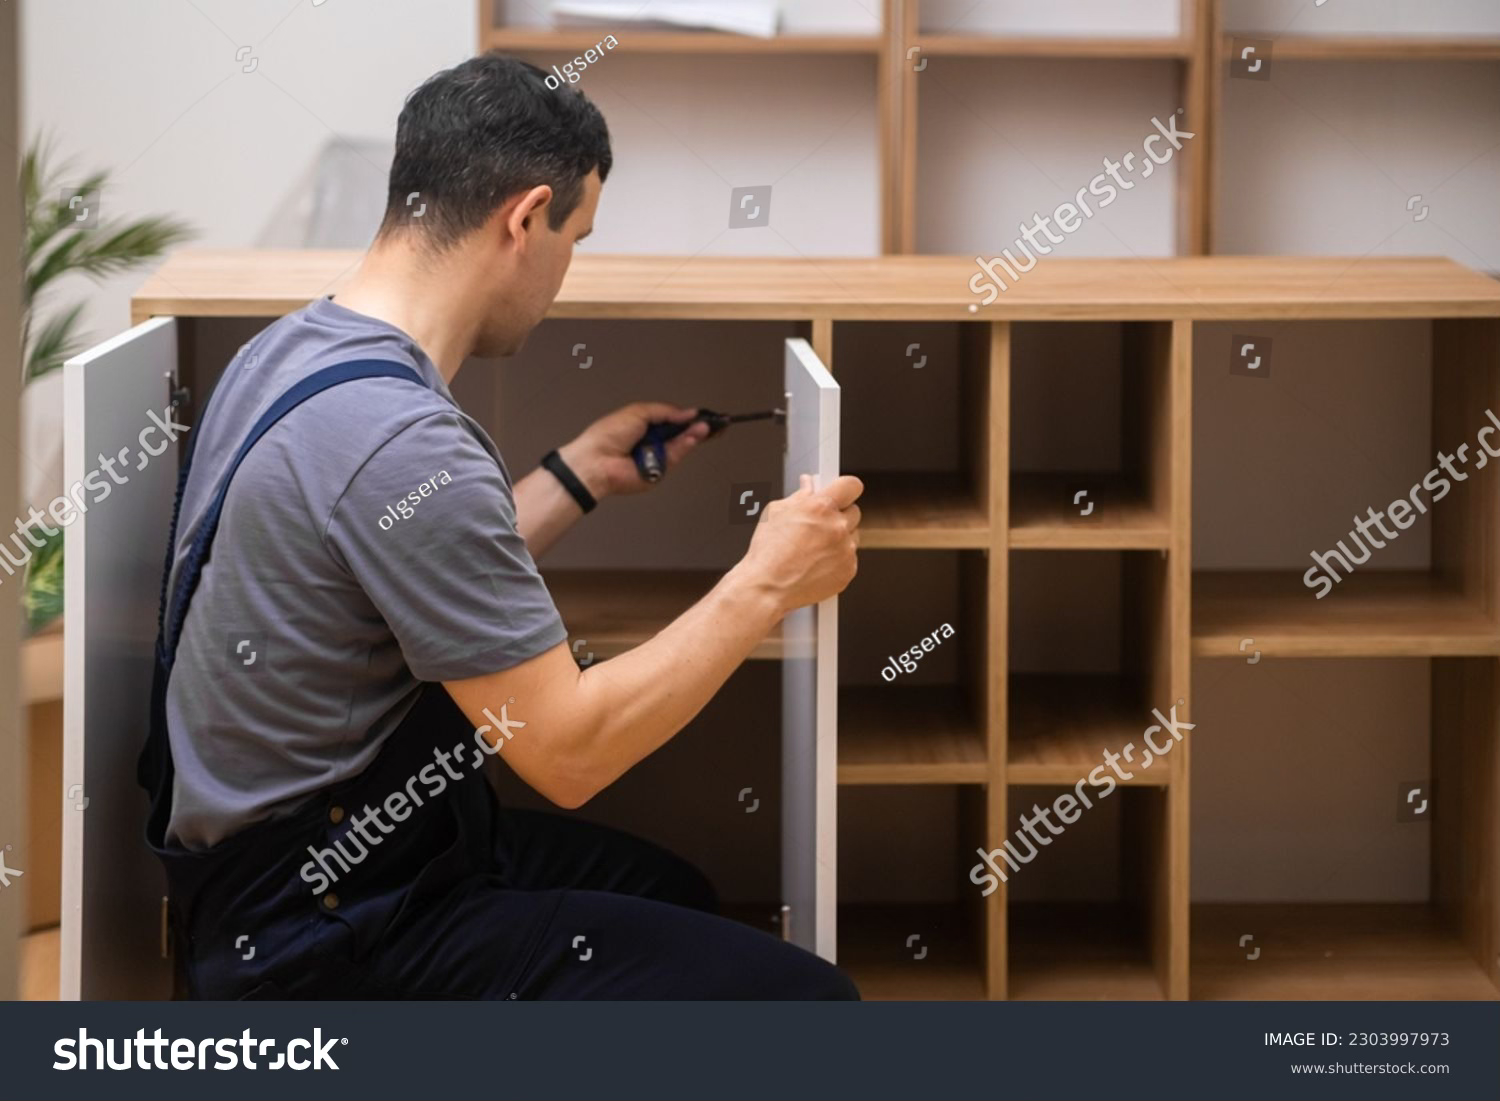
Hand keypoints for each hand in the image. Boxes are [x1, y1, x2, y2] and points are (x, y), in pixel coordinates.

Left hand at [557, 402, 711, 498]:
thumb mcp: (639, 412)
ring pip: (682, 445)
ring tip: (704, 427)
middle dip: (698, 427)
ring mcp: (656, 457)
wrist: (597, 460)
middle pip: (682, 434)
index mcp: (645, 424)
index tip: (704, 415)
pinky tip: (694, 436)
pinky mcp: (659, 471)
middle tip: (715, 422)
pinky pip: (677, 457)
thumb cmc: (607, 435)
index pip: (673, 420)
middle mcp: (652, 441)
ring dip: (694, 435)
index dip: (689, 418)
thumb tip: (687, 413)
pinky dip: (686, 446)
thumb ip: (666, 411)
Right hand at [735, 474, 861, 615]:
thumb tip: (808, 485)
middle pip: (854, 511)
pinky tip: (817, 562)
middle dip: (839, 514)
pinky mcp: (848, 570)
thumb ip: (799, 495)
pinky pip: (850, 558)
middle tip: (821, 523)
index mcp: (820, 507)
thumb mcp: (776, 512)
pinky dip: (838, 558)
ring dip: (840, 537)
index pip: (851, 485)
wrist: (767, 587)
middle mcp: (837, 527)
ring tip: (815, 546)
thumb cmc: (767, 553)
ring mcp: (845, 550)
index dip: (846, 488)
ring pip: (853, 535)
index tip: (842, 491)